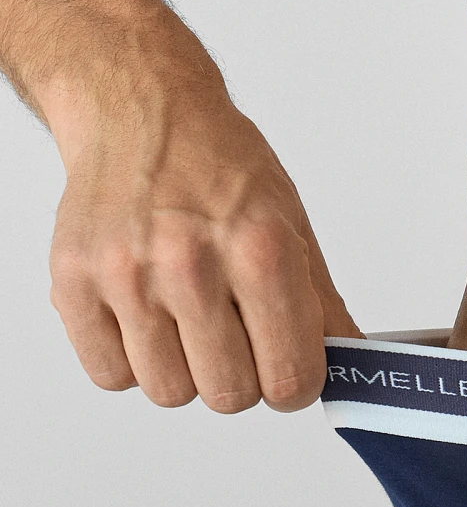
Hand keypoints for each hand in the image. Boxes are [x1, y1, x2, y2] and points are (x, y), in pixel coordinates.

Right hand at [47, 91, 363, 412]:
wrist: (138, 110)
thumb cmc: (218, 167)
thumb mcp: (293, 225)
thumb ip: (322, 309)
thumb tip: (352, 372)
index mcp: (260, 250)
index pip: (289, 379)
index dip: (294, 385)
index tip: (287, 369)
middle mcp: (190, 264)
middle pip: (229, 396)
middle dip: (241, 379)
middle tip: (235, 338)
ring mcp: (126, 276)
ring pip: (170, 393)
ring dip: (185, 372)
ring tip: (185, 320)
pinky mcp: (74, 284)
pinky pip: (112, 376)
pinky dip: (132, 362)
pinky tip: (146, 319)